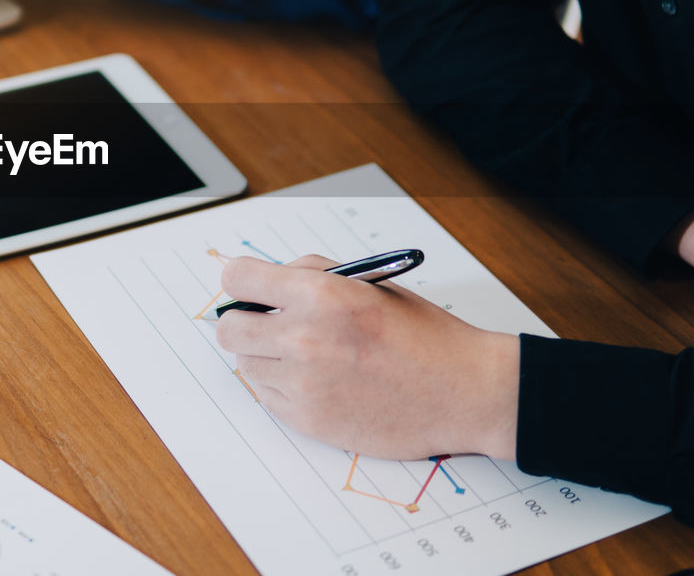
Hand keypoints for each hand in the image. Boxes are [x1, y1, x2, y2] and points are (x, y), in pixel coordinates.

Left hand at [216, 255, 519, 460]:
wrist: (463, 392)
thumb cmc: (423, 335)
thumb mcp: (369, 284)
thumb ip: (312, 274)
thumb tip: (268, 278)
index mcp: (321, 295)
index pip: (237, 279)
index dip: (244, 282)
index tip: (250, 288)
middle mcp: (304, 338)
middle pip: (230, 328)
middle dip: (246, 321)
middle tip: (269, 323)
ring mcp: (302, 384)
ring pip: (247, 365)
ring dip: (267, 356)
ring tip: (307, 355)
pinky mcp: (307, 420)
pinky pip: (267, 398)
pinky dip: (283, 388)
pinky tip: (319, 381)